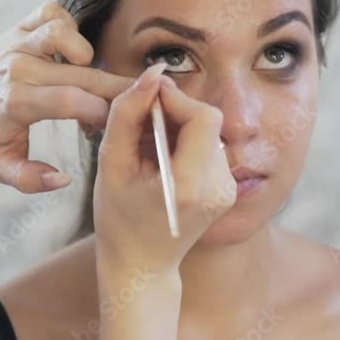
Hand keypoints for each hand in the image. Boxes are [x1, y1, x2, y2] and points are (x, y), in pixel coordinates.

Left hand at [0, 3, 134, 193]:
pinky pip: (53, 13)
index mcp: (16, 102)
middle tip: (133, 99)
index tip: (114, 123)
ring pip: (64, 34)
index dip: (101, 111)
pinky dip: (69, 26)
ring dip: (86, 54)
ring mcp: (19, 43)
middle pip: (80, 73)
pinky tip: (70, 49)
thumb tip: (63, 179)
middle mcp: (18, 69)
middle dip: (113, 88)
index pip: (69, 101)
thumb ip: (29, 179)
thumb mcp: (1, 164)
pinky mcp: (21, 25)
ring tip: (87, 74)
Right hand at [93, 63, 235, 274]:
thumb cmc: (118, 219)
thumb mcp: (111, 164)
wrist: (141, 265)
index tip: (147, 97)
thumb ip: (127, 114)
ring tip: (148, 149)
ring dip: (178, 128)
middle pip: (207, 122)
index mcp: (190, 187)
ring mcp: (228, 190)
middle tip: (140, 125)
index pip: (203, 118)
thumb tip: (152, 74)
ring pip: (208, 132)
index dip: (176, 99)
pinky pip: (209, 147)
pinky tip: (163, 161)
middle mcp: (219, 188)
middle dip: (174, 113)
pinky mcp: (228, 189)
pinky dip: (186, 144)